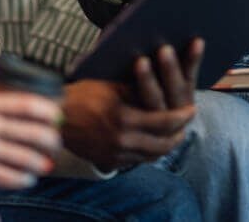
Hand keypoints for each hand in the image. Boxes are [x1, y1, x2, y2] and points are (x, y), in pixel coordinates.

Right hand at [0, 91, 61, 188]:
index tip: (58, 115)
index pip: (24, 104)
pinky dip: (21, 180)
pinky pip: (6, 176)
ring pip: (22, 156)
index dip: (46, 110)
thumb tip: (14, 105)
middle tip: (57, 142)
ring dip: (38, 162)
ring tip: (46, 165)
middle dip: (49, 139)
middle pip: (29, 131)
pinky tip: (28, 180)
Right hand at [60, 40, 201, 170]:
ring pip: (152, 155)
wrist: (56, 118)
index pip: (164, 121)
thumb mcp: (111, 87)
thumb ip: (136, 91)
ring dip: (166, 145)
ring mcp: (116, 154)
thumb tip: (160, 87)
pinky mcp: (109, 161)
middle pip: (163, 143)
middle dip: (178, 134)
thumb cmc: (82, 95)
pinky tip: (153, 142)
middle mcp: (122, 140)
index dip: (181, 117)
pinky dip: (150, 152)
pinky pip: (137, 161)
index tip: (192, 110)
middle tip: (186, 124)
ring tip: (174, 134)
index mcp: (125, 119)